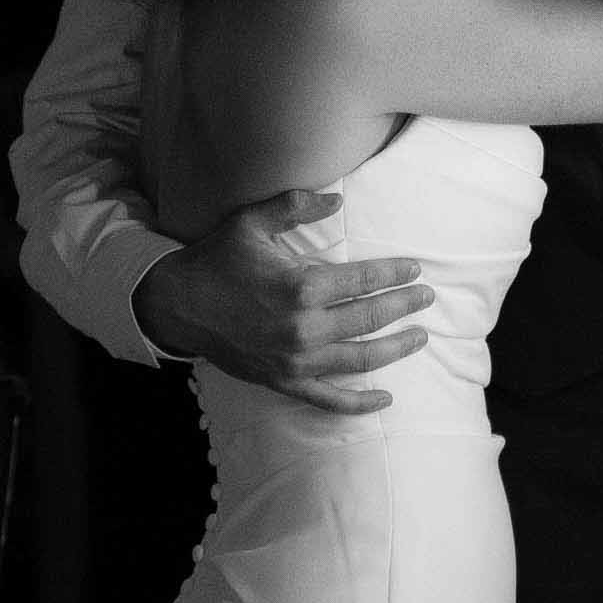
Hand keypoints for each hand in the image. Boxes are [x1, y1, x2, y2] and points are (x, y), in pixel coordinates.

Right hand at [133, 189, 433, 412]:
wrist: (175, 305)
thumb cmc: (216, 260)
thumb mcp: (252, 223)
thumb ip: (296, 206)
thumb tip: (338, 198)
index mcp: (301, 287)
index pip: (364, 280)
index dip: (394, 274)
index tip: (416, 270)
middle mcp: (303, 328)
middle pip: (369, 318)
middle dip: (404, 307)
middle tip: (427, 298)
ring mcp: (294, 360)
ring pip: (359, 359)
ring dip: (394, 350)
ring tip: (419, 338)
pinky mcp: (283, 381)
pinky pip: (329, 399)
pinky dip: (359, 403)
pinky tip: (385, 399)